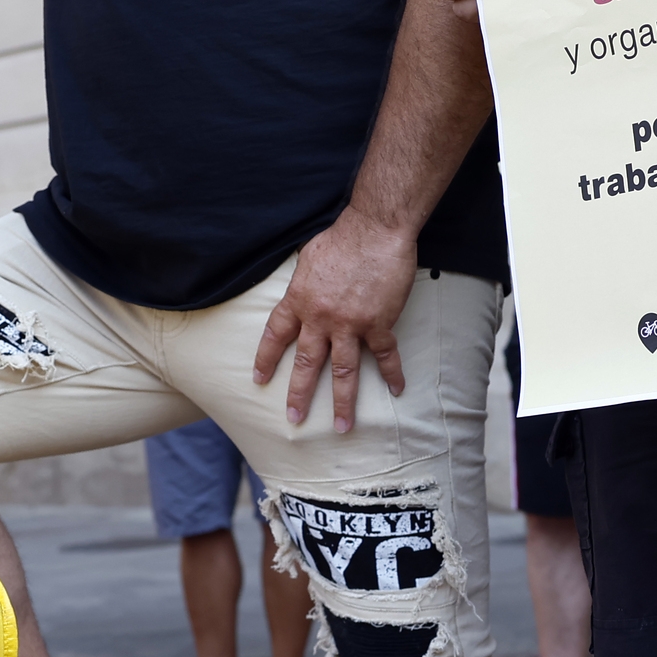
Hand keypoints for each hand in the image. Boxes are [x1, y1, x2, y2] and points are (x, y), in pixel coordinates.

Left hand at [252, 212, 416, 431]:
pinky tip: (397, 390)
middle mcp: (320, 318)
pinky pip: (386, 356)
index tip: (259, 380)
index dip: (265, 359)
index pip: (275, 335)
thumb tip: (301, 291)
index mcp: (299, 301)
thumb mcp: (308, 259)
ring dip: (342, 403)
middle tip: (294, 419)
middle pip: (306, 364)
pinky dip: (392, 374)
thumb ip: (302, 283)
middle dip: (298, 394)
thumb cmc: (343, 237)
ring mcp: (350, 324)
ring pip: (343, 372)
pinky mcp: (379, 323)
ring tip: (342, 426)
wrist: (375, 229)